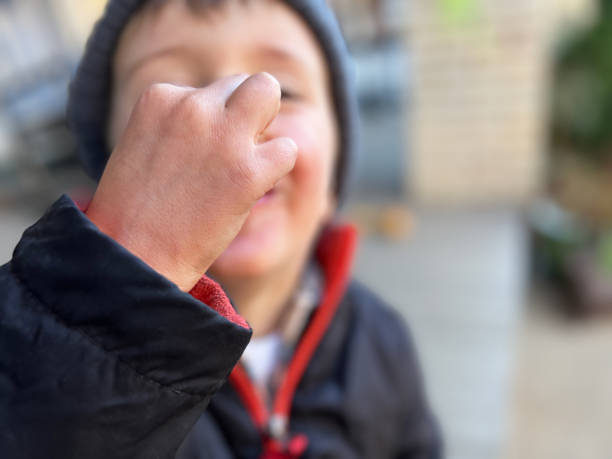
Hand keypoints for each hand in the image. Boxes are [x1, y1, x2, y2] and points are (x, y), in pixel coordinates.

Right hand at [85, 73, 296, 290]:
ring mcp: (223, 136)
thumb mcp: (146, 145)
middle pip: (246, 83)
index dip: (214, 122)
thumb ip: (181, 123)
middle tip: (235, 150)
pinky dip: (276, 168)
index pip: (210, 90)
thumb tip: (227, 117)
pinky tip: (252, 189)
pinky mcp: (248, 171)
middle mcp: (193, 106)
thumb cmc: (136, 210)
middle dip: (248, 111)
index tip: (197, 155)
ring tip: (245, 164)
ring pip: (269, 94)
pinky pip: (288, 149)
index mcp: (161, 97)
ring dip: (266, 128)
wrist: (133, 256)